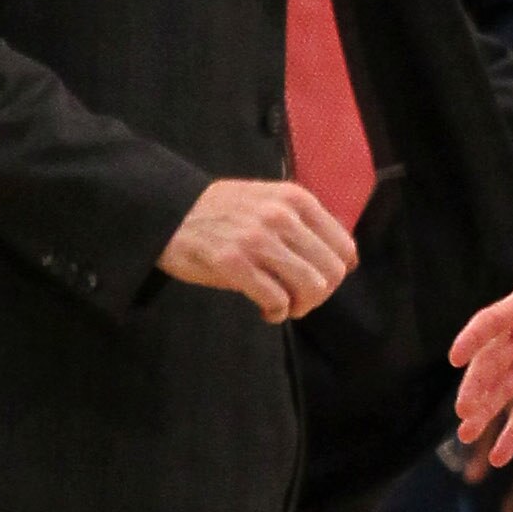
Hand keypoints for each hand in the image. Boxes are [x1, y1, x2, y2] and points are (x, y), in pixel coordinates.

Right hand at [156, 178, 357, 323]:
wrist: (169, 211)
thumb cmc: (223, 212)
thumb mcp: (271, 201)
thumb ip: (303, 223)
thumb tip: (340, 259)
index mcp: (297, 199)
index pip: (343, 246)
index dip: (338, 273)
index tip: (321, 283)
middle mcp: (282, 217)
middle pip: (331, 271)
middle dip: (320, 295)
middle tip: (301, 301)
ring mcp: (258, 240)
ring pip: (310, 286)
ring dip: (301, 306)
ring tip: (285, 307)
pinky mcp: (233, 263)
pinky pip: (276, 298)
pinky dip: (278, 312)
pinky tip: (267, 310)